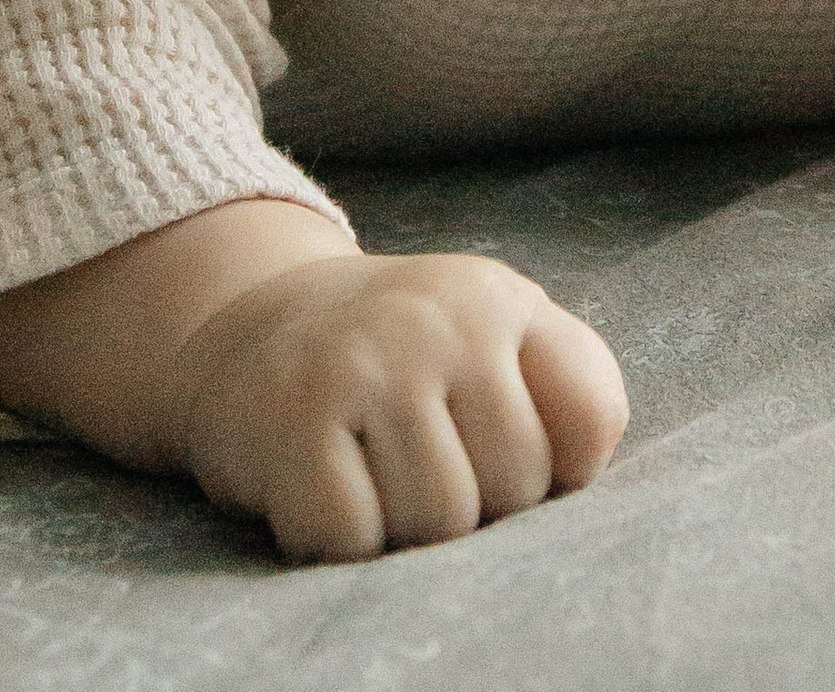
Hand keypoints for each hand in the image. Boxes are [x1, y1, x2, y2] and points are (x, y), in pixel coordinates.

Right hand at [166, 251, 627, 559]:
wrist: (243, 330)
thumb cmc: (396, 358)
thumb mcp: (492, 336)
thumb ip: (570, 387)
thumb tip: (581, 468)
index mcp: (498, 299)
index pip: (591, 417)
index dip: (556, 461)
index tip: (499, 444)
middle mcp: (437, 318)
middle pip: (516, 487)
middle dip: (473, 500)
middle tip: (415, 457)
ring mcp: (365, 365)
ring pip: (439, 522)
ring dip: (403, 524)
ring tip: (370, 470)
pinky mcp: (296, 421)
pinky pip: (354, 535)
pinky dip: (336, 535)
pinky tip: (322, 481)